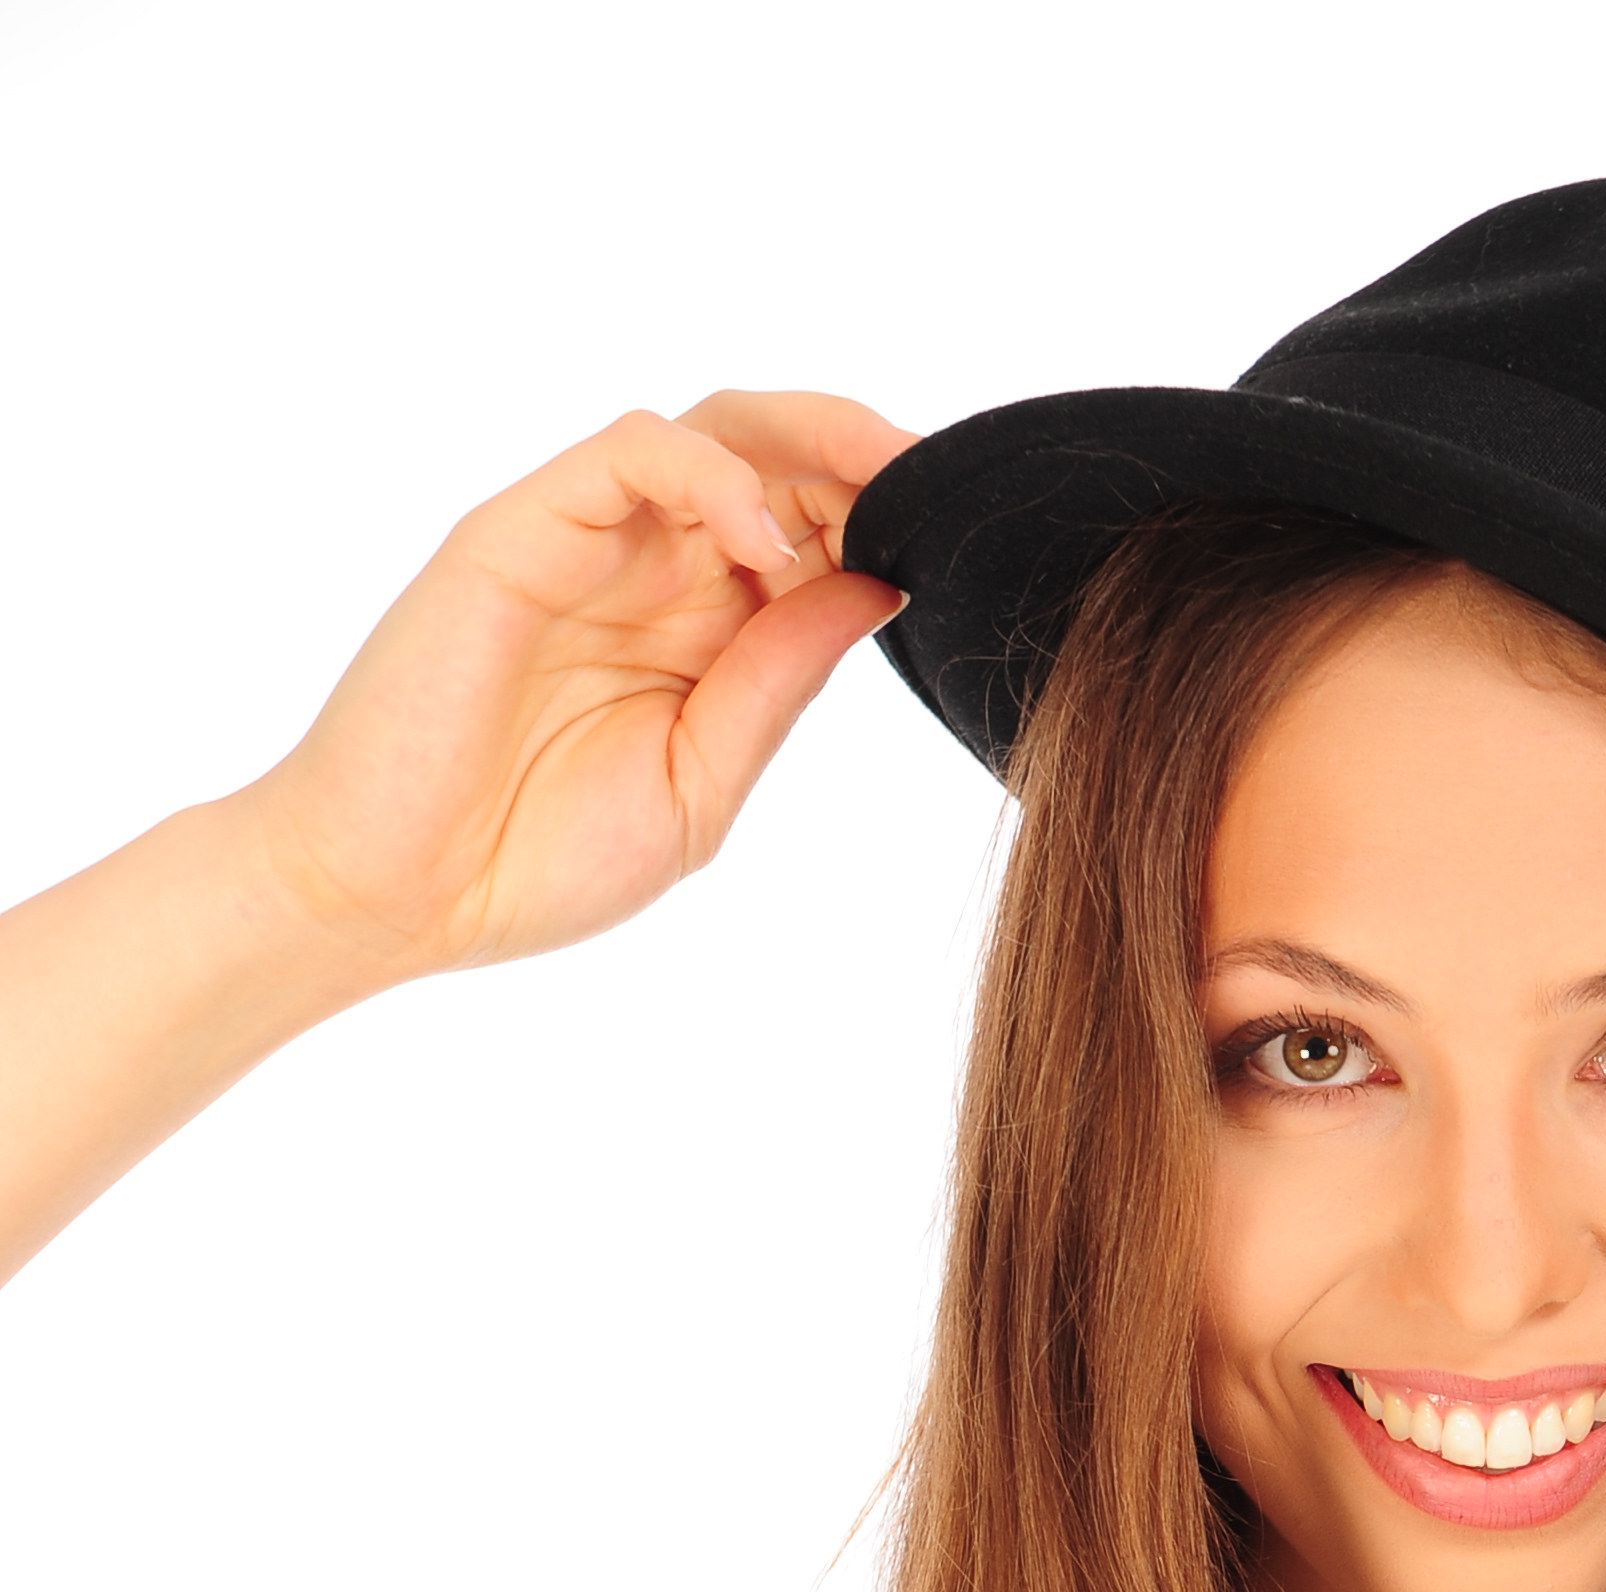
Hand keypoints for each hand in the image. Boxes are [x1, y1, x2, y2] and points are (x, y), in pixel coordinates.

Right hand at [233, 392, 915, 982]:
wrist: (392, 896)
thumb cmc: (530, 860)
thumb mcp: (700, 783)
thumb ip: (778, 685)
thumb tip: (879, 589)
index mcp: (696, 633)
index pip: (810, 538)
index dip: (885, 525)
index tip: (961, 546)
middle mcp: (648, 570)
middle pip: (775, 458)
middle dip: (867, 457)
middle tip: (946, 480)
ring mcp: (585, 539)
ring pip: (716, 429)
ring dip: (811, 443)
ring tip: (884, 486)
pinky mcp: (523, 526)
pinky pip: (633, 452)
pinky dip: (713, 478)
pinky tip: (766, 547)